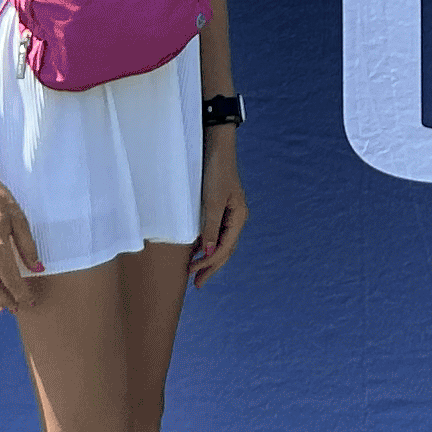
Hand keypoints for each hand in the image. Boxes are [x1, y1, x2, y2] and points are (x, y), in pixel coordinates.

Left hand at [192, 136, 247, 288]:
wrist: (215, 146)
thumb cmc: (215, 172)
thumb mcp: (212, 201)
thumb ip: (211, 228)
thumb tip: (209, 253)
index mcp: (239, 217)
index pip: (225, 248)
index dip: (209, 264)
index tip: (193, 274)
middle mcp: (236, 217)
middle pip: (225, 249)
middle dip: (211, 267)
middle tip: (197, 284)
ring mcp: (228, 212)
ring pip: (220, 242)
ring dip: (208, 257)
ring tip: (195, 272)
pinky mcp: (219, 206)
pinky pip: (214, 231)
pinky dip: (206, 243)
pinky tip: (196, 250)